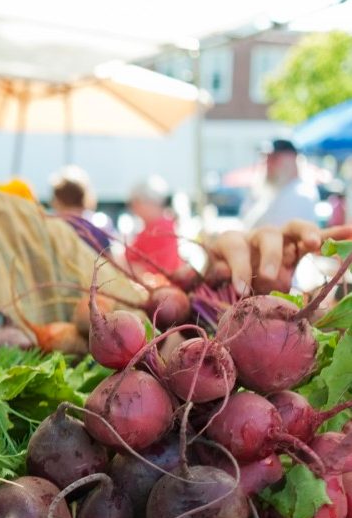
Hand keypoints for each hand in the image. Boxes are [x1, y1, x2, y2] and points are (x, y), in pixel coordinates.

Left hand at [205, 221, 351, 294]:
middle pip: (267, 236)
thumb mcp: (204, 275)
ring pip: (293, 228)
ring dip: (305, 233)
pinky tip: (351, 231)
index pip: (234, 247)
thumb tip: (182, 276)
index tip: (241, 289)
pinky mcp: (299, 245)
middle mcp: (257, 236)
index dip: (238, 267)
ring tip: (314, 244)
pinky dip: (335, 233)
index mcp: (230, 241)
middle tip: (269, 278)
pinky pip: (320, 235)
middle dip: (269, 256)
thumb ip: (195, 275)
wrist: (237, 268)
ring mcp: (281, 238)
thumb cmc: (221, 273)